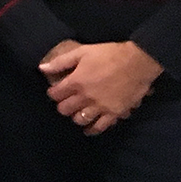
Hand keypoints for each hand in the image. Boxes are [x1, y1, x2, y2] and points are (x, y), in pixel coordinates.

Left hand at [40, 40, 161, 134]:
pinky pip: (100, 127)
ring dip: (76, 117)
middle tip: (67, 102)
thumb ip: (61, 62)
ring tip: (78, 112)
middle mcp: (85, 97)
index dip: (53, 93)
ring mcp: (100, 107)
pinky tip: (89, 129)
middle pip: (65, 109)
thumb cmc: (109, 54)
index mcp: (76, 82)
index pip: (55, 94)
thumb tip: (42, 68)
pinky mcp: (115, 113)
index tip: (56, 91)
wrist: (138, 62)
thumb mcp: (82, 52)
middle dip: (63, 106)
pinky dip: (93, 129)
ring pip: (80, 119)